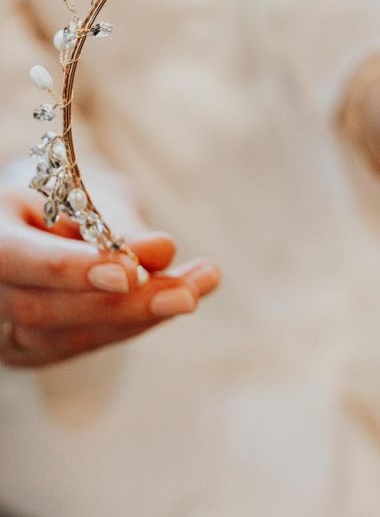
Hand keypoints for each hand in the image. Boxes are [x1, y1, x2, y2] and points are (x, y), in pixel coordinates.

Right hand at [0, 191, 218, 367]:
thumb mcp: (87, 189)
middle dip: (122, 304)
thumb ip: (116, 223)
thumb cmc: (64, 190)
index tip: (128, 274)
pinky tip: (183, 293)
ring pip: (71, 334)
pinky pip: (90, 341)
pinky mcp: (38, 347)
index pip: (15, 259)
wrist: (45, 211)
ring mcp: (7, 327)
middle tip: (187, 293)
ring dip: (144, 314)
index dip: (71, 270)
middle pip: (43, 310)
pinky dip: (140, 320)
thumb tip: (161, 251)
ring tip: (202, 281)